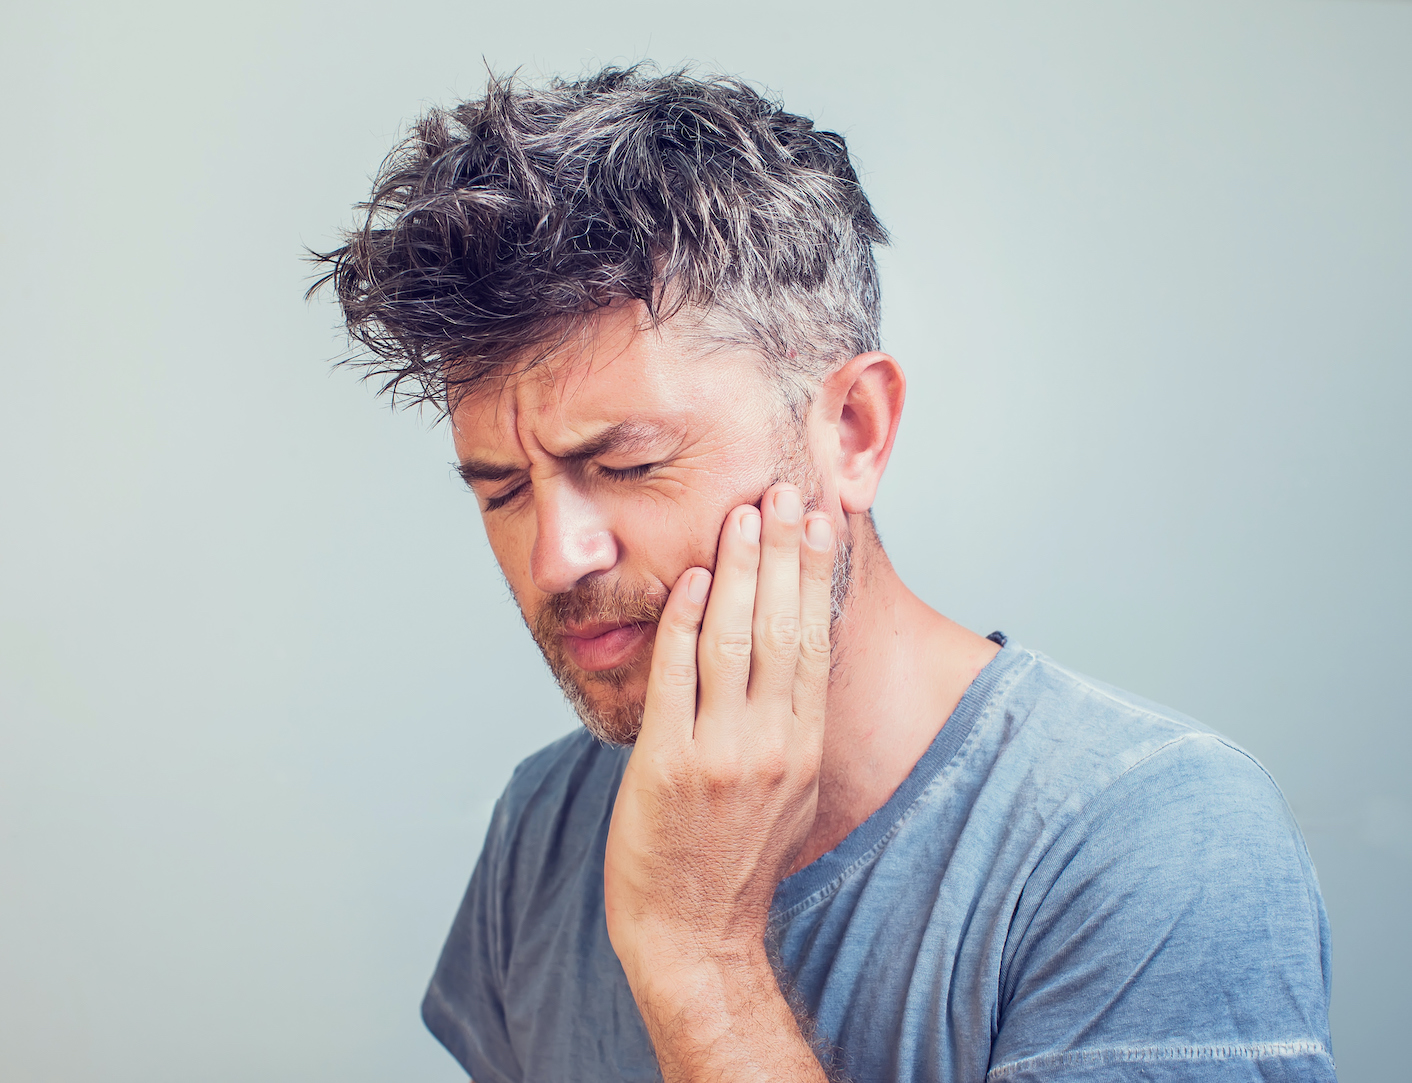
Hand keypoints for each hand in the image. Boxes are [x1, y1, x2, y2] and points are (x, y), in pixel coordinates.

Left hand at [604, 482, 836, 995]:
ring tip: (741, 517)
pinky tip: (687, 579)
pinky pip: (677, 678)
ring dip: (736, 571)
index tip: (817, 522)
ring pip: (733, 641)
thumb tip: (792, 662)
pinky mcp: (669, 764)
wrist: (694, 932)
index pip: (814, 641)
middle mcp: (771, 745)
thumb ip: (789, 725)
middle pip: (781, 628)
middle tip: (781, 492)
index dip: (814, 575)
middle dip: (781, 553)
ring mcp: (721, 754)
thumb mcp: (787, 792)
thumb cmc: (736, 859)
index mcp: (802, 747)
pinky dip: (683, 623)